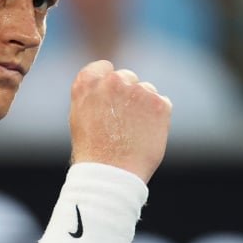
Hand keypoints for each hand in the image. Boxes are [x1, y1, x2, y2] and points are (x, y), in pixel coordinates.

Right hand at [68, 60, 171, 182]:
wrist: (111, 174)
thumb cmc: (93, 151)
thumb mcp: (80, 117)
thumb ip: (94, 96)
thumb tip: (107, 86)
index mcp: (88, 82)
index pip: (104, 68)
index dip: (108, 83)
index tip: (111, 99)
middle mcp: (113, 81)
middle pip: (128, 77)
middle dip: (128, 95)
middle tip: (123, 123)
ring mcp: (138, 91)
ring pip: (147, 91)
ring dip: (144, 106)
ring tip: (133, 133)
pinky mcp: (159, 104)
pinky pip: (163, 104)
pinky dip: (158, 118)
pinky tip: (146, 135)